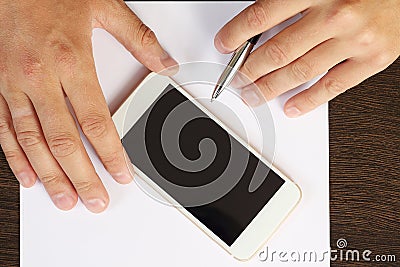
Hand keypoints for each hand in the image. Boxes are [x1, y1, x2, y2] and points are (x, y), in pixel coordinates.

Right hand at [0, 0, 176, 212]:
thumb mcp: (104, 7)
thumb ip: (139, 39)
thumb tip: (166, 63)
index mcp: (71, 60)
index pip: (96, 121)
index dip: (111, 153)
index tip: (121, 174)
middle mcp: (40, 77)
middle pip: (64, 141)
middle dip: (82, 176)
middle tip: (95, 200)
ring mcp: (15, 84)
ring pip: (33, 142)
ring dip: (51, 175)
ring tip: (66, 198)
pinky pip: (5, 128)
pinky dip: (17, 157)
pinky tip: (30, 176)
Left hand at [215, 0, 399, 116]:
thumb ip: (290, 0)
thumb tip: (258, 24)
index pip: (262, 16)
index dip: (237, 34)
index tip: (225, 45)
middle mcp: (335, 14)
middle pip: (278, 51)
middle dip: (250, 69)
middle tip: (237, 80)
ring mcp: (355, 39)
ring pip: (300, 72)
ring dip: (270, 87)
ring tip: (254, 95)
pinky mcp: (373, 58)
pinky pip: (334, 86)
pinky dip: (309, 100)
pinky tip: (291, 106)